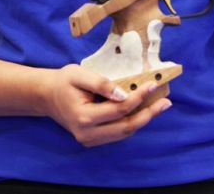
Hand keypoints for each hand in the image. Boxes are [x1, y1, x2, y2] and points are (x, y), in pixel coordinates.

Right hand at [41, 64, 171, 146]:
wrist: (47, 96)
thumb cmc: (63, 82)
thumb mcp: (79, 74)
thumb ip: (101, 83)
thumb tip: (124, 94)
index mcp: (84, 117)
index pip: (119, 110)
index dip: (138, 98)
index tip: (152, 85)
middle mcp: (87, 134)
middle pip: (126, 127)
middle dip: (148, 114)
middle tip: (165, 103)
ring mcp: (90, 140)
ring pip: (124, 133)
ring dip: (143, 120)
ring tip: (159, 106)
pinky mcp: (93, 140)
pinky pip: (117, 133)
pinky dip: (132, 122)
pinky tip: (143, 110)